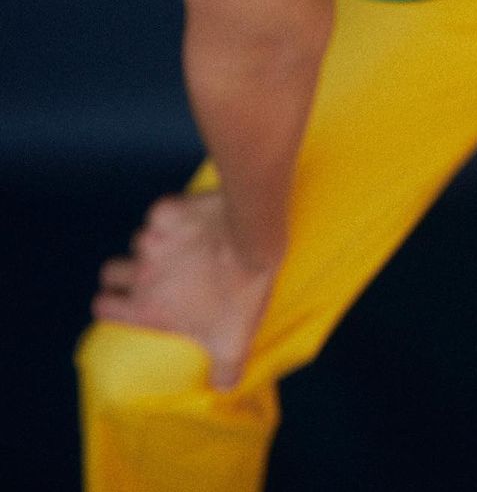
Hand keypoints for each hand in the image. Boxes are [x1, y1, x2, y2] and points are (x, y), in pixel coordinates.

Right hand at [91, 188, 279, 388]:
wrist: (252, 241)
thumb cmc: (240, 294)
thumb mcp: (233, 343)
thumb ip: (224, 372)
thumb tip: (223, 388)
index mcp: (148, 307)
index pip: (103, 306)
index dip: (112, 304)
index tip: (127, 301)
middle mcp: (142, 273)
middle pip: (111, 270)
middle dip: (126, 270)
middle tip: (153, 272)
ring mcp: (152, 238)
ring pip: (140, 238)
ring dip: (156, 241)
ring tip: (186, 246)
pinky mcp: (168, 209)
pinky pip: (161, 210)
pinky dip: (174, 213)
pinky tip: (195, 219)